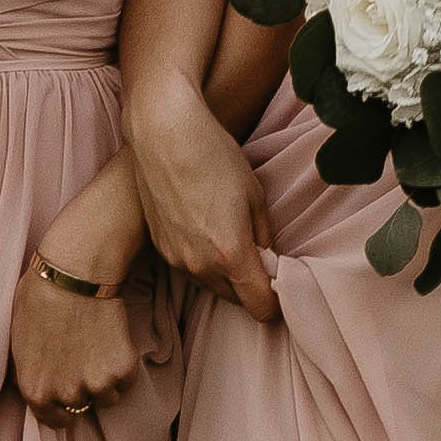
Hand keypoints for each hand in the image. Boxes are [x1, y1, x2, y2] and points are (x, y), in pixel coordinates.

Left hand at [8, 249, 152, 421]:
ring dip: (107, 379)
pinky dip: (125, 365)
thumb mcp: (19, 343)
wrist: (73, 274)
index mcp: (36, 391)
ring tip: (99, 347)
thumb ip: (32, 372)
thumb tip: (43, 381)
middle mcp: (65, 395)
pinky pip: (128, 381)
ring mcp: (96, 385)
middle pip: (83, 408)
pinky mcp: (122, 370)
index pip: (54, 421)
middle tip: (85, 359)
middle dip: (84, 388)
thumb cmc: (40, 297)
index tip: (70, 398)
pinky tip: (113, 340)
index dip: (63, 409)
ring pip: (109, 397)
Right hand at [128, 82, 276, 325]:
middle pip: (235, 300)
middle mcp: (201, 266)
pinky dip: (202, 259)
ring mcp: (176, 259)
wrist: (164, 133)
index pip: (260, 307)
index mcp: (231, 255)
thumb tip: (267, 259)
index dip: (275, 302)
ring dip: (225, 273)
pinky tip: (204, 227)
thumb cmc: (214, 156)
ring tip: (228, 235)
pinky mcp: (160, 247)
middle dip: (250, 286)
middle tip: (259, 255)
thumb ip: (264, 236)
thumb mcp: (255, 195)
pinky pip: (189, 267)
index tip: (280, 287)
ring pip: (211, 285)